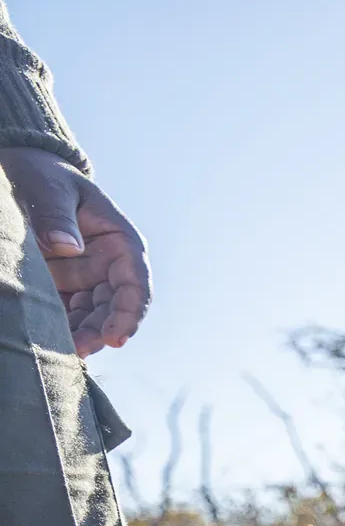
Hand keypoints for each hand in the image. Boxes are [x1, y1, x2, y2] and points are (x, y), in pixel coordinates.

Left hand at [0, 147, 149, 355]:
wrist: (26, 173)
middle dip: (101, 331)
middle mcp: (111, 266)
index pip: (136, 285)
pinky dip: (63, 328)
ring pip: (94, 317)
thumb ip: (56, 216)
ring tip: (64, 352)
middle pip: (115, 308)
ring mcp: (88, 279)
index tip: (115, 336)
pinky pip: (69, 313)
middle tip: (79, 350)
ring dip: (83, 335)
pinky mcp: (65, 286)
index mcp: (121, 243)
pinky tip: (50, 341)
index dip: (130, 313)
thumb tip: (67, 247)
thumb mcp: (50, 189)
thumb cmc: (45, 176)